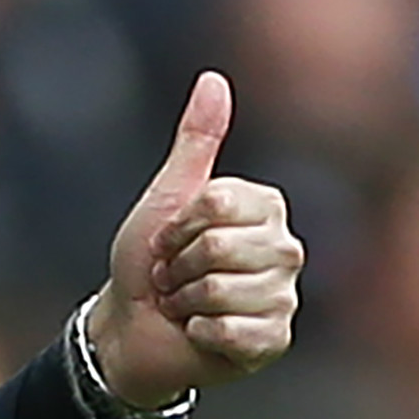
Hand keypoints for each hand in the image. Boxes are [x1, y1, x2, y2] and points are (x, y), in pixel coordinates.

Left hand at [88, 71, 304, 407]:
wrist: (133, 325)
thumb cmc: (148, 259)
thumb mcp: (167, 194)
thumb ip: (196, 140)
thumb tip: (213, 78)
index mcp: (265, 208)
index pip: (218, 204)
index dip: (179, 224)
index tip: (170, 237)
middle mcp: (285, 249)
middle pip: (220, 246)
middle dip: (179, 263)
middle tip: (174, 273)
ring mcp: (284, 297)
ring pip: (225, 289)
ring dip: (186, 299)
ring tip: (185, 301)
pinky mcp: (274, 340)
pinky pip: (234, 330)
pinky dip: (200, 331)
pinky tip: (200, 331)